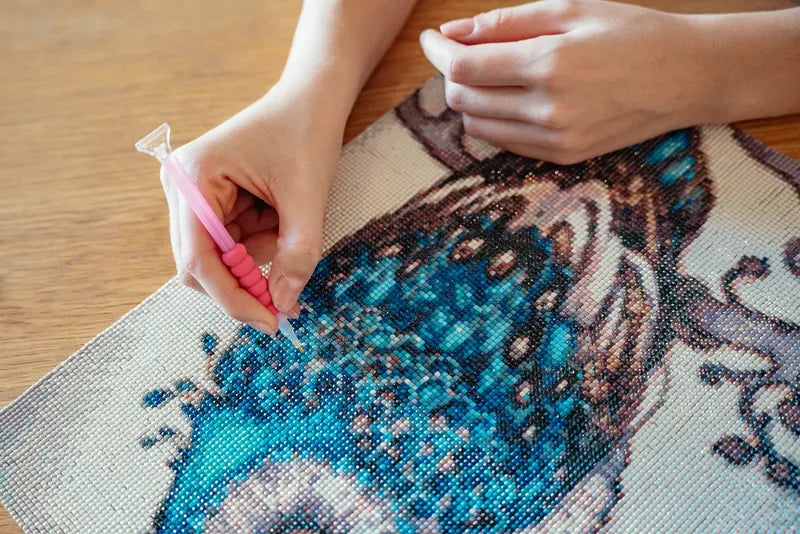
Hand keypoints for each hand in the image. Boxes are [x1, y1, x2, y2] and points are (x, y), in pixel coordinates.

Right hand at [162, 82, 342, 332]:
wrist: (311, 99)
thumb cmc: (306, 134)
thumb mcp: (308, 197)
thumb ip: (297, 254)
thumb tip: (283, 305)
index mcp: (193, 177)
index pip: (198, 258)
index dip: (232, 298)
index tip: (269, 322)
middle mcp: (182, 188)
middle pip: (199, 265)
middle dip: (243, 284)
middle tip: (286, 300)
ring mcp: (193, 196)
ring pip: (219, 260)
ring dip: (257, 258)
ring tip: (289, 221)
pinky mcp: (211, 203)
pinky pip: (232, 245)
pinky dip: (260, 245)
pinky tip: (279, 216)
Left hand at [421, 0, 716, 164]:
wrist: (687, 77)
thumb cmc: (632, 33)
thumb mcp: (571, 10)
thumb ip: (505, 23)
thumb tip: (453, 34)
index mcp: (550, 64)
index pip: (465, 68)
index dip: (438, 53)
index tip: (432, 39)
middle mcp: (548, 109)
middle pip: (464, 100)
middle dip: (451, 75)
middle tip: (461, 52)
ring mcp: (555, 140)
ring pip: (478, 127)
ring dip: (469, 100)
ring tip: (488, 74)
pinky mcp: (562, 157)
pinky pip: (505, 144)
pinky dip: (493, 121)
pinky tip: (510, 99)